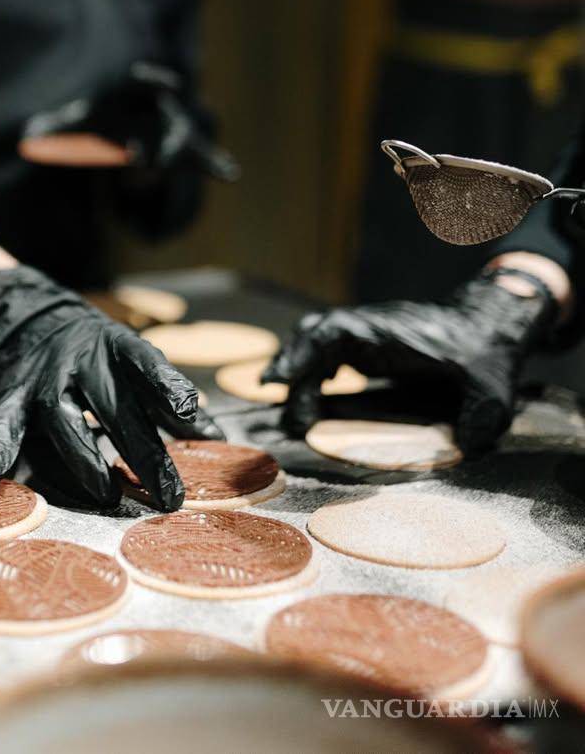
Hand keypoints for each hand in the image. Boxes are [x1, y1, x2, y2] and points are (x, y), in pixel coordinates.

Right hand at [0, 265, 223, 509]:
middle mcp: (79, 358)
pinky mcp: (8, 395)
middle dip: (143, 452)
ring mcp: (41, 377)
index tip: (187, 408)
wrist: (22, 318)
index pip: (144, 362)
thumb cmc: (94, 356)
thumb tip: (216, 439)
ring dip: (84, 460)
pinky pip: (1, 422)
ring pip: (62, 419)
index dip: (165, 383)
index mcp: (116, 346)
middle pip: (113, 405)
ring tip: (108, 495)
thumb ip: (166, 401)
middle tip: (170, 494)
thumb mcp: (130, 363)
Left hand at [22, 62, 238, 181]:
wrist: (121, 117)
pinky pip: (202, 157)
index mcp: (133, 89)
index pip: (144, 81)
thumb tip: (28, 137)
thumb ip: (52, 128)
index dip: (154, 81)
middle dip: (165, 142)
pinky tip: (232, 174)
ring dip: (193, 158)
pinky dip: (215, 164)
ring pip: (186, 142)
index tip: (166, 82)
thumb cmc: (96, 116)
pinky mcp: (182, 150)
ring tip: (221, 172)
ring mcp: (172, 129)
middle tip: (145, 160)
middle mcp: (157, 107)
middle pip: (165, 121)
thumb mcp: (74, 122)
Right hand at [261, 269, 558, 455]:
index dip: (299, 354)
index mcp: (387, 332)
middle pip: (314, 336)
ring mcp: (369, 337)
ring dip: (301, 371)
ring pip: (318, 343)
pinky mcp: (373, 347)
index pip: (331, 332)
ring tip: (295, 413)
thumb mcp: (490, 384)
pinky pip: (332, 351)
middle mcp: (370, 330)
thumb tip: (468, 444)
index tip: (278, 381)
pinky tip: (318, 397)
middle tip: (276, 402)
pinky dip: (316, 370)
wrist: (491, 323)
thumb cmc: (487, 350)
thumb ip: (480, 413)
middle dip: (290, 366)